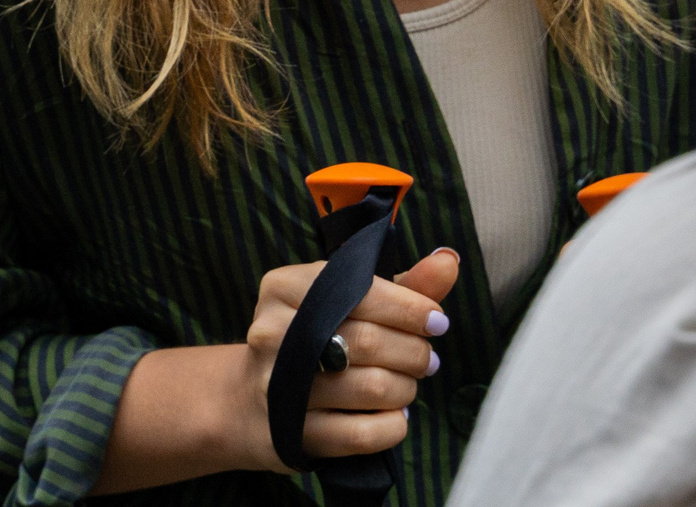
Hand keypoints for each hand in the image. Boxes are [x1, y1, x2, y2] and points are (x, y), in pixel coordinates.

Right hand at [236, 247, 459, 472]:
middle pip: (369, 341)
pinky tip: (395, 416)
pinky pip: (360, 435)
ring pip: (371, 388)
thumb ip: (401, 283)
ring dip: (405, 388)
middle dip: (414, 352)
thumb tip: (448, 260)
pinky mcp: (289, 433)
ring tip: (408, 384)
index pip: (363, 292)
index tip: (436, 322)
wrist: (246, 399)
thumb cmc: (311, 339)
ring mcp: (277, 385)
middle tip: (426, 360)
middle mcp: (273, 331)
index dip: (412, 309)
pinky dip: (392, 426)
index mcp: (285, 286)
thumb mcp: (346, 300)